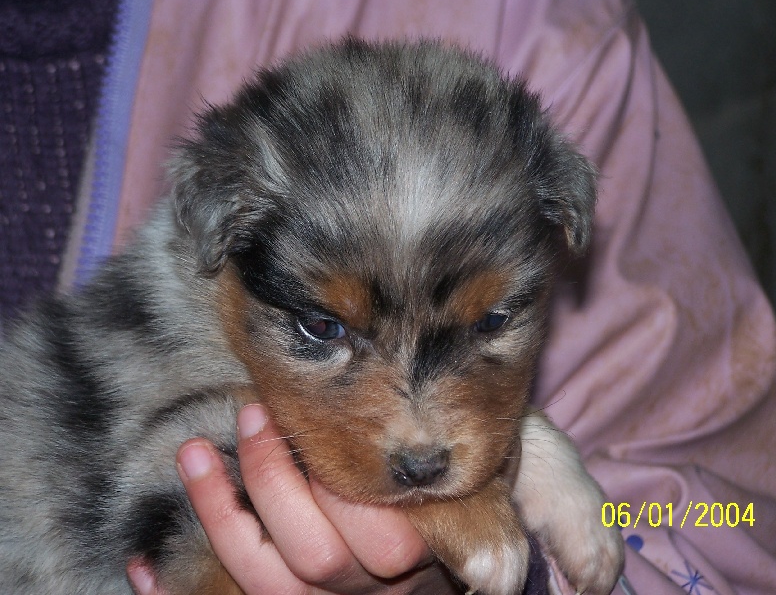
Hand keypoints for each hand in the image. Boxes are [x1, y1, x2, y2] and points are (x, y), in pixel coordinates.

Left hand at [128, 404, 459, 593]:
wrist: (426, 586)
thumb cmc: (436, 519)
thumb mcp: (452, 490)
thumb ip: (426, 458)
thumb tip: (407, 382)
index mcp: (414, 554)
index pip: (378, 526)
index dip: (338, 472)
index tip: (311, 413)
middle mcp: (364, 591)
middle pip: (316, 555)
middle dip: (273, 479)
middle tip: (252, 413)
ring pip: (265, 581)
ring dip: (219, 515)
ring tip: (192, 452)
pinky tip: (141, 564)